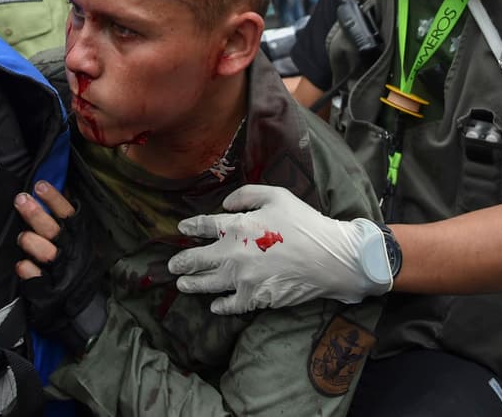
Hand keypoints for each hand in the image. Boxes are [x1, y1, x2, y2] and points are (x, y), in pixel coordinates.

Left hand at [15, 181, 106, 355]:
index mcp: (78, 238)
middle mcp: (71, 253)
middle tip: (20, 199)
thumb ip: (62, 218)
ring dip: (32, 242)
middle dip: (36, 214)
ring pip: (47, 254)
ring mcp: (59, 273)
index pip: (68, 214)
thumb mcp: (77, 240)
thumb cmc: (74, 266)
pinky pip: (36, 278)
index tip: (39, 185)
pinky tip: (21, 265)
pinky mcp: (47, 291)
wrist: (81, 310)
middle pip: (53, 230)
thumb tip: (46, 188)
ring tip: (22, 237)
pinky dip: (27, 270)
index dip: (54, 199)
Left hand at [169, 185, 391, 314]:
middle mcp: (234, 253)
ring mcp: (242, 279)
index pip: (205, 226)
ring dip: (192, 284)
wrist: (330, 258)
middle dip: (182, 262)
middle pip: (197, 259)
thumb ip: (247, 194)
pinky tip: (215, 305)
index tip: (182, 229)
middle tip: (172, 266)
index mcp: (237, 226)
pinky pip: (231, 305)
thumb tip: (225, 203)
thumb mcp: (277, 196)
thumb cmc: (305, 224)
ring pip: (208, 284)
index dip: (190, 227)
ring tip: (182, 284)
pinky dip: (220, 306)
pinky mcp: (255, 298)